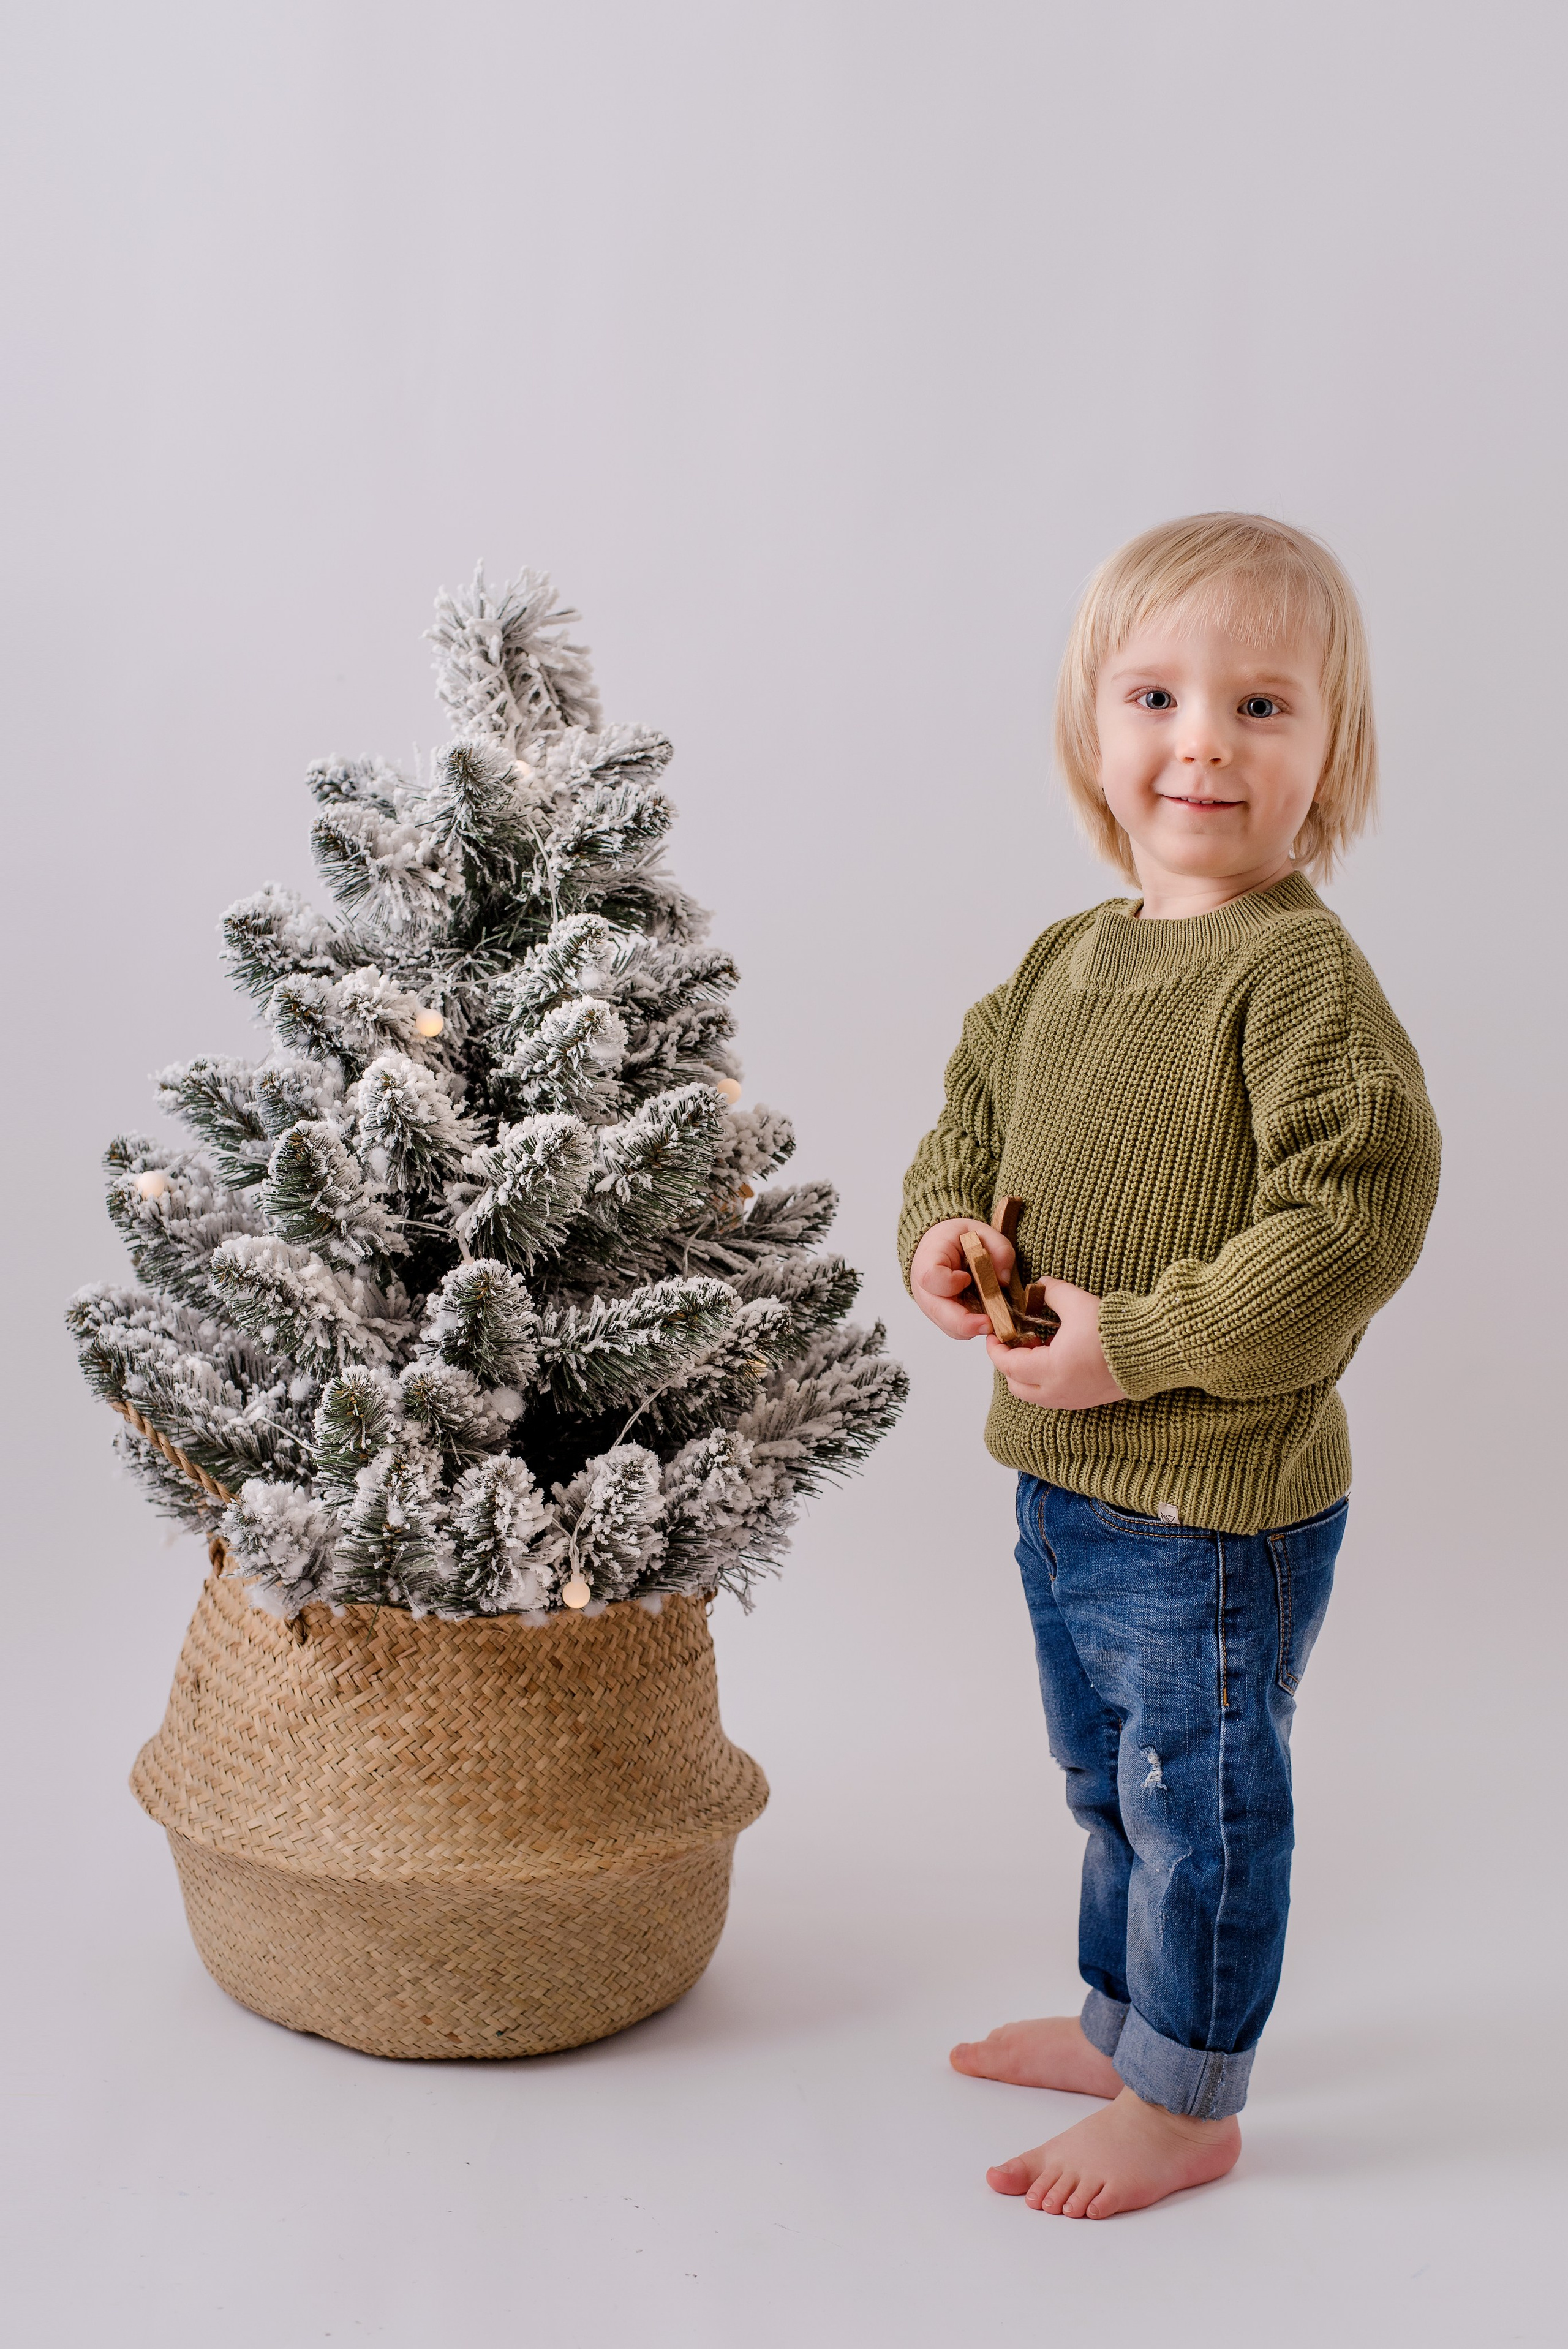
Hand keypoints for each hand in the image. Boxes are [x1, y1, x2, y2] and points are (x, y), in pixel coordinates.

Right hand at [910, 1217, 1014, 1339]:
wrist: (941, 1246)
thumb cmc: (957, 1238)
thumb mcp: (981, 1231)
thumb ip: (998, 1249)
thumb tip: (1003, 1279)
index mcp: (927, 1259)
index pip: (931, 1277)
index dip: (951, 1282)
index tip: (968, 1278)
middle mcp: (924, 1288)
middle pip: (939, 1312)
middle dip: (966, 1323)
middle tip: (990, 1324)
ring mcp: (931, 1306)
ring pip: (950, 1327)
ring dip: (973, 1327)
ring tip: (994, 1319)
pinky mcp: (942, 1317)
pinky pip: (957, 1330)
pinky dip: (974, 1328)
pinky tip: (987, 1318)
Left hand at [988, 1277, 1127, 1409]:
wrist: (1153, 1351)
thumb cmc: (1115, 1330)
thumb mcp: (1077, 1303)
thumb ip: (1052, 1292)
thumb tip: (1040, 1286)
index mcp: (1052, 1370)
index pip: (1008, 1365)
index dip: (995, 1349)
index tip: (994, 1333)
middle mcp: (1059, 1392)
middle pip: (1017, 1386)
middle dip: (1010, 1363)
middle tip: (1015, 1339)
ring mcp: (1073, 1400)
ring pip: (1035, 1394)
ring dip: (1028, 1372)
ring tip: (1037, 1345)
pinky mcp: (1087, 1400)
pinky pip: (1054, 1394)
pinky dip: (1045, 1379)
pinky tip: (1056, 1355)